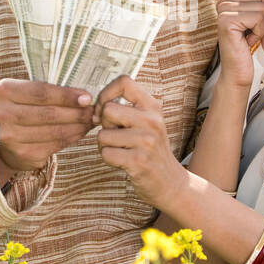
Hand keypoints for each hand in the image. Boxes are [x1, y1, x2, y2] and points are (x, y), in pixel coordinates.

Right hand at [0, 78, 95, 171]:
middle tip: (94, 112)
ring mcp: (10, 137)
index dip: (67, 96)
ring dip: (78, 126)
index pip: (41, 92)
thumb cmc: (18, 108)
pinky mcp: (22, 154)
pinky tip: (80, 132)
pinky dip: (71, 138)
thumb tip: (84, 98)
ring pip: (54, 131)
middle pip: (48, 113)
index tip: (87, 98)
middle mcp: (2, 114)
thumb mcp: (24, 93)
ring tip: (90, 121)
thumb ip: (49, 92)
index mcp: (3, 91)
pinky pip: (54, 145)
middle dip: (76, 113)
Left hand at [92, 75, 188, 207]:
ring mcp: (146, 141)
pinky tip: (122, 161)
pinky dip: (108, 159)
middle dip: (104, 125)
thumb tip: (93, 108)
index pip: (124, 81)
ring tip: (120, 150)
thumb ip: (125, 110)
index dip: (106, 93)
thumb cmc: (150, 150)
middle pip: (108, 110)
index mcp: (152, 106)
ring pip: (102, 134)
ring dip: (104, 145)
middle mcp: (151, 120)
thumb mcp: (146, 123)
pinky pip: (106, 153)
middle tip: (115, 135)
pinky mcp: (139, 161)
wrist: (170, 181)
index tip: (104, 109)